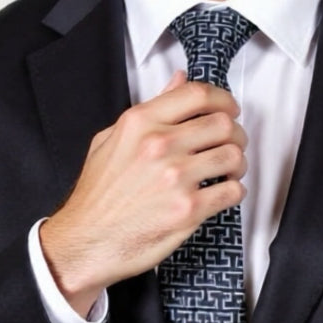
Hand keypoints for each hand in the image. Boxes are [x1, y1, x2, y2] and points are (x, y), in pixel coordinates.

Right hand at [39, 72, 247, 316]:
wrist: (84, 241)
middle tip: (232, 142)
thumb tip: (177, 81)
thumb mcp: (110, 139)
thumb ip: (150, 108)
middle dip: (235, 133)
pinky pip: (232, 191)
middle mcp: (159, 145)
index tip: (228, 109)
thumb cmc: (97, 195)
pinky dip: (235, 191)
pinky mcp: (188, 209)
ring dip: (238, 163)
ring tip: (229, 170)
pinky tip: (223, 193)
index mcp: (140, 123)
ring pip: (233, 156)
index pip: (197, 94)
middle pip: (223, 124)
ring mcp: (175, 177)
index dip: (222, 100)